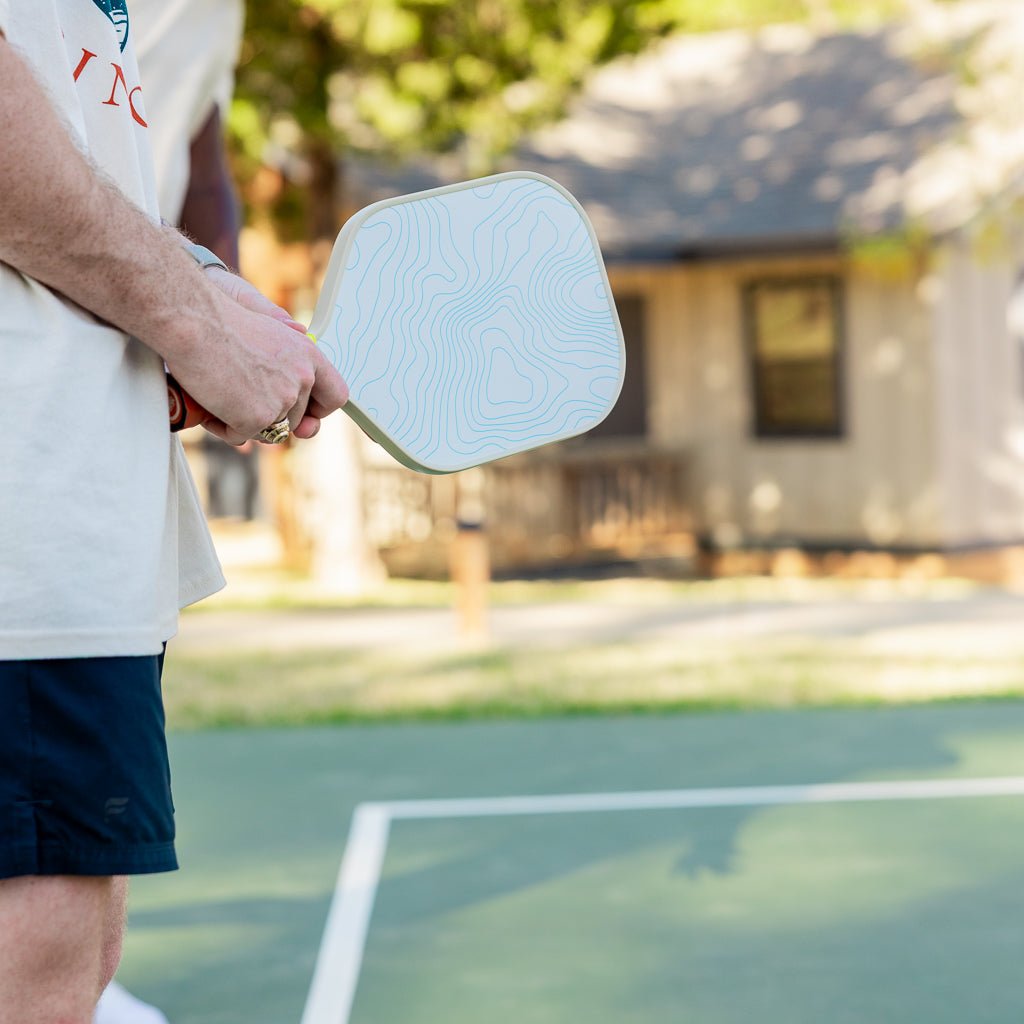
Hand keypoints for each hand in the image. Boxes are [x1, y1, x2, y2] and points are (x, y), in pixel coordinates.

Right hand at [165, 269, 348, 444]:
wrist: (192, 320)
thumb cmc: (220, 320)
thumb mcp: (267, 328)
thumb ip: (289, 350)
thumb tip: (305, 355)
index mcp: (309, 355)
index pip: (336, 395)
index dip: (318, 410)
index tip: (302, 413)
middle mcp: (303, 378)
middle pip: (295, 420)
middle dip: (268, 417)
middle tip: (239, 398)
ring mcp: (283, 400)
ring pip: (268, 431)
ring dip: (244, 422)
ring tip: (219, 395)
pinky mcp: (259, 417)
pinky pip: (242, 436)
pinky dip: (223, 427)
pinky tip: (209, 405)